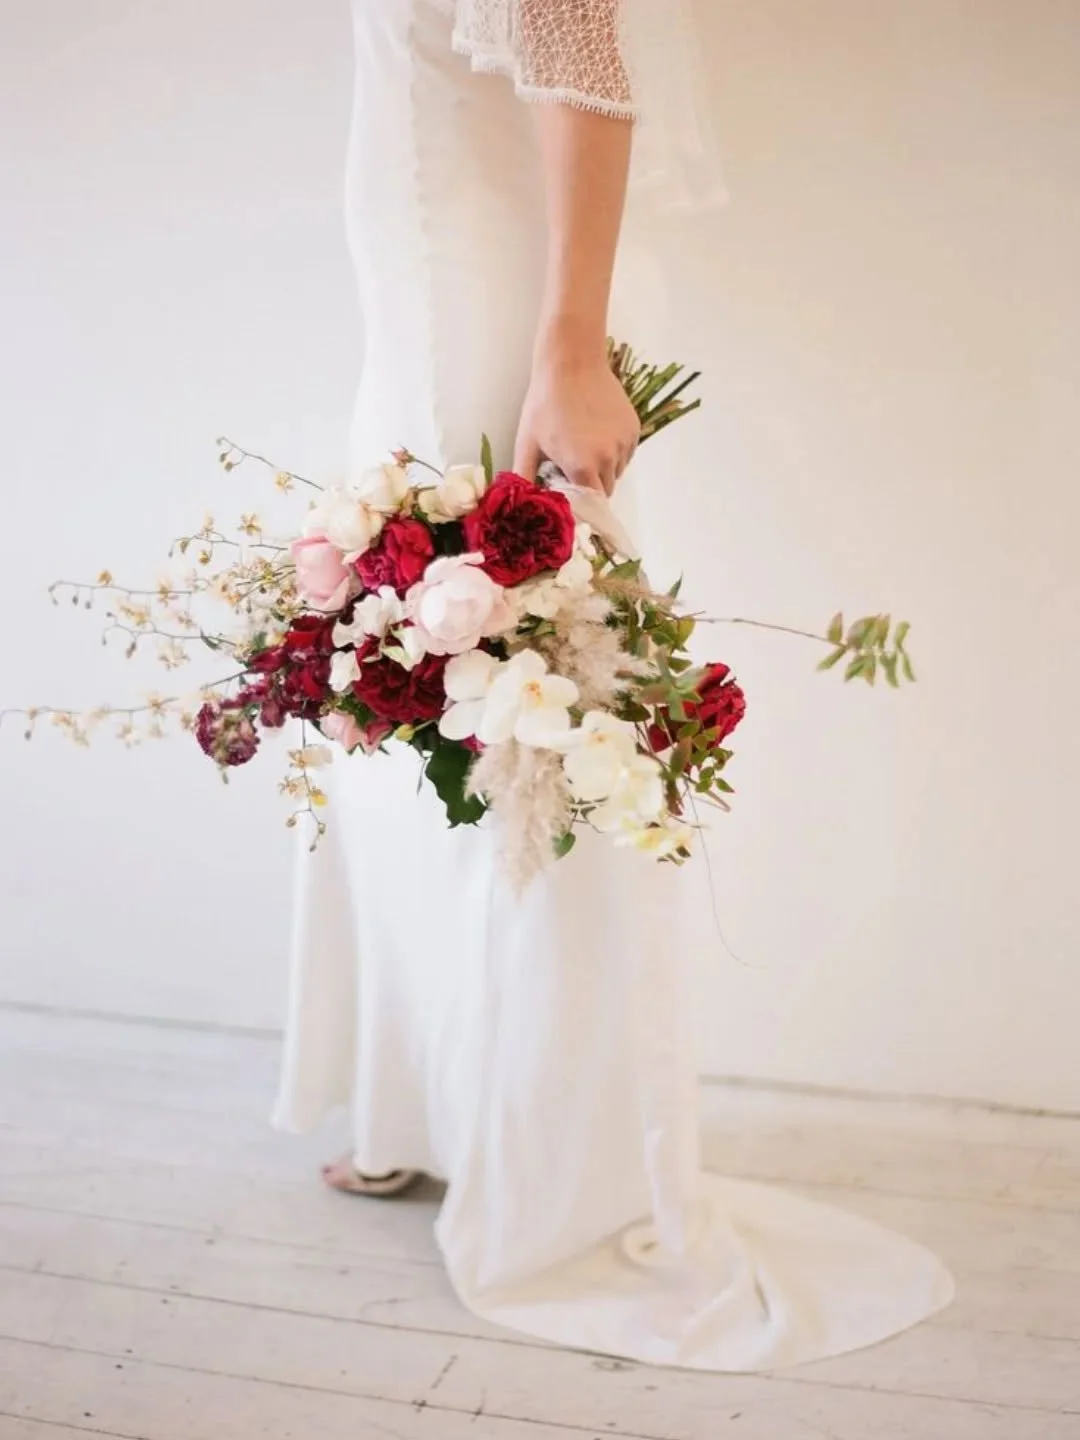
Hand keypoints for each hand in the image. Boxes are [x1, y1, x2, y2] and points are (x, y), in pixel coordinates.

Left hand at [513, 337, 640, 495]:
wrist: (572, 363)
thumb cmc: (545, 402)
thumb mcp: (527, 442)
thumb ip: (524, 477)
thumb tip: (521, 503)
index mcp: (582, 468)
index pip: (589, 504)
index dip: (580, 503)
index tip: (569, 493)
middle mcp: (608, 460)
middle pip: (605, 490)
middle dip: (591, 486)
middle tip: (573, 466)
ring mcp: (624, 444)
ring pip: (617, 472)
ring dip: (604, 469)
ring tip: (585, 445)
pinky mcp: (634, 430)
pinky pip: (626, 453)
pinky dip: (615, 452)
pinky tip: (598, 433)